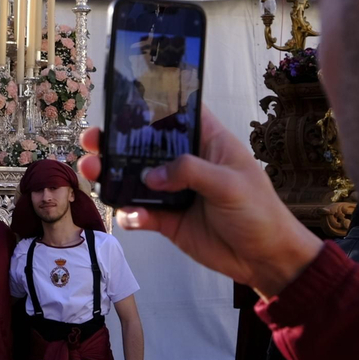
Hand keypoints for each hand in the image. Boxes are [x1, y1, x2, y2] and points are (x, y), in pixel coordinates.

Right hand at [77, 108, 324, 295]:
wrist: (265, 260)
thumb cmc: (259, 212)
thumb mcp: (230, 184)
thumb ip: (190, 171)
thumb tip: (151, 175)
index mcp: (208, 143)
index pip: (179, 113)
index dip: (153, 103)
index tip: (121, 99)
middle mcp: (186, 163)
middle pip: (146, 145)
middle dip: (117, 141)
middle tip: (93, 140)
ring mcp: (175, 192)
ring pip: (136, 179)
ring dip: (113, 175)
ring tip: (93, 172)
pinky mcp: (168, 221)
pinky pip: (141, 213)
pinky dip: (130, 213)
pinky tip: (131, 216)